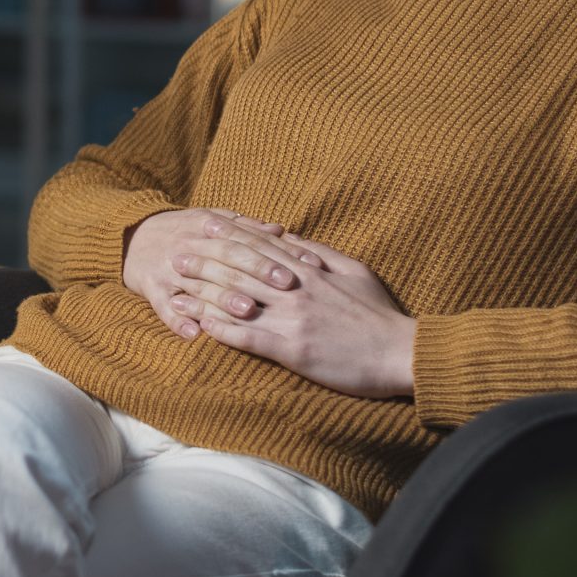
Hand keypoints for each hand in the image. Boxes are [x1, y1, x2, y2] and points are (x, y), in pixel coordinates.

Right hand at [123, 208, 320, 337]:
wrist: (130, 237)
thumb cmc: (181, 231)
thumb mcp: (210, 221)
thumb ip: (245, 227)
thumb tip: (281, 230)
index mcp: (207, 226)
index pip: (246, 238)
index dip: (275, 251)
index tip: (304, 264)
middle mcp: (189, 245)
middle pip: (226, 257)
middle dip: (257, 271)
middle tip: (285, 286)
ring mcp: (167, 267)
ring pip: (198, 284)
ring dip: (222, 299)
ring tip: (247, 312)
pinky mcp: (149, 287)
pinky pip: (162, 306)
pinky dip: (176, 320)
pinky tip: (193, 335)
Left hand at [172, 219, 415, 399]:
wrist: (401, 352)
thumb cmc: (379, 313)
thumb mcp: (353, 270)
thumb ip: (319, 252)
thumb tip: (290, 236)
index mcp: (309, 271)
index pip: (261, 247)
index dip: (230, 235)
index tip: (204, 224)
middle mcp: (296, 291)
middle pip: (241, 270)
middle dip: (206, 261)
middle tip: (176, 254)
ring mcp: (293, 320)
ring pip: (239, 302)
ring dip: (205, 295)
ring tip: (177, 289)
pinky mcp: (294, 350)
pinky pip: (252, 338)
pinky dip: (225, 331)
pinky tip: (203, 327)